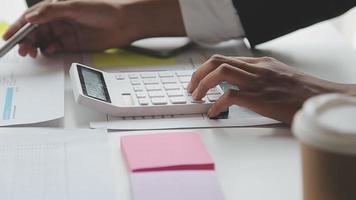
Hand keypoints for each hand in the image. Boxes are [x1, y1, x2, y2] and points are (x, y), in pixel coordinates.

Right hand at [3, 0, 184, 56]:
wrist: (124, 23)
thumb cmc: (103, 10)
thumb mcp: (75, 7)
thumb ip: (51, 12)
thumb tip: (31, 18)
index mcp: (55, 9)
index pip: (32, 18)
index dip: (18, 27)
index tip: (8, 37)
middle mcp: (58, 21)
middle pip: (35, 32)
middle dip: (26, 40)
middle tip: (23, 50)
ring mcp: (65, 33)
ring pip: (44, 42)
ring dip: (36, 47)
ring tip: (33, 53)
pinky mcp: (73, 44)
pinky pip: (56, 50)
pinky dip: (50, 52)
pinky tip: (49, 52)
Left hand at [188, 55, 354, 123]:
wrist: (321, 98)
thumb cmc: (301, 91)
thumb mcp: (278, 76)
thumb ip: (259, 77)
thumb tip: (239, 86)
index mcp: (259, 63)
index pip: (225, 59)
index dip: (206, 69)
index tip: (198, 79)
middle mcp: (256, 69)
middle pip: (217, 61)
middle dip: (198, 73)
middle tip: (192, 87)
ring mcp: (257, 82)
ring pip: (220, 73)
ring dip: (202, 85)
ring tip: (196, 97)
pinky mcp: (260, 98)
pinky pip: (229, 96)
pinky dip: (216, 104)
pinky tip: (213, 112)